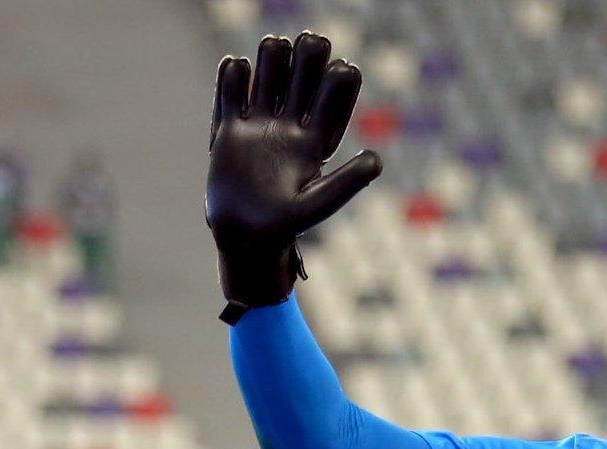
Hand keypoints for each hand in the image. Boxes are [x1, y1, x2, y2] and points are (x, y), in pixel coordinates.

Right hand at [206, 30, 381, 323]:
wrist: (241, 237)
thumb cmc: (281, 228)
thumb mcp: (316, 206)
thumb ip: (346, 183)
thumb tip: (376, 159)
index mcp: (319, 134)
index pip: (339, 85)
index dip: (340, 73)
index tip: (333, 79)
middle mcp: (292, 121)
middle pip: (307, 62)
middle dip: (306, 52)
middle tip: (296, 67)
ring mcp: (261, 121)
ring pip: (271, 62)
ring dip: (271, 54)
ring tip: (264, 75)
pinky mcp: (230, 125)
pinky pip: (232, 82)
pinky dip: (233, 70)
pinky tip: (236, 78)